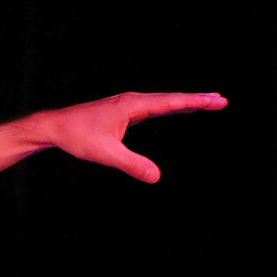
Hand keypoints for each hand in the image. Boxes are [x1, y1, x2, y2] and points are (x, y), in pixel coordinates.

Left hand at [37, 90, 227, 182]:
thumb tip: (156, 177)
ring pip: (163, 102)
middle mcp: (132, 100)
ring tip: (208, 103)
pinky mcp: (123, 110)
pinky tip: (177, 110)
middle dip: (197, 100)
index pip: (172, 103)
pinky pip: (153, 107)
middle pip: (171, 99)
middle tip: (222, 101)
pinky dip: (169, 108)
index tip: (217, 101)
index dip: (196, 102)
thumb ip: (132, 165)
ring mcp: (128, 104)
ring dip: (185, 103)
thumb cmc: (77, 137)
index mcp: (133, 105)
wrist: (54, 126)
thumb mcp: (106, 154)